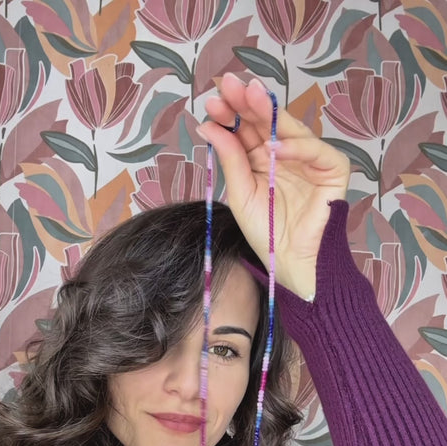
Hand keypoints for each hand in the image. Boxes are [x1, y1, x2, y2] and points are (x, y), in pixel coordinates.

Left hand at [198, 73, 350, 298]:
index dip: (230, 113)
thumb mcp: (240, 194)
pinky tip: (274, 147)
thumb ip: (230, 159)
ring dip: (268, 112)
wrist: (292, 263)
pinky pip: (315, 151)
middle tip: (229, 86)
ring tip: (248, 99)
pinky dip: (296, 147)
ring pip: (289, 128)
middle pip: (265, 122)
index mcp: (261, 159)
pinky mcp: (332, 169)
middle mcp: (285, 154)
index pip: (246, 128)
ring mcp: (309, 159)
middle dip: (246, 103)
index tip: (212, 100)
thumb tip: (208, 125)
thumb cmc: (267, 234)